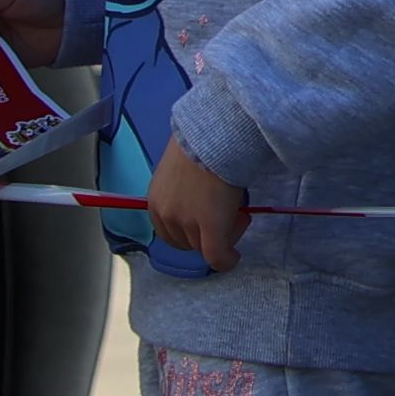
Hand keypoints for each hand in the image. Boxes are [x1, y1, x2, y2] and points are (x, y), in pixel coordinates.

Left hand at [149, 132, 250, 270]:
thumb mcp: (180, 170)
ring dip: (222, 238)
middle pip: (185, 242)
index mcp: (155, 202)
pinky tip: (235, 257)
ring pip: (204, 248)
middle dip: (206, 236)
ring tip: (239, 217)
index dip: (190, 231)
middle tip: (228, 217)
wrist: (216, 135)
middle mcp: (166, 216)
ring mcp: (187, 223)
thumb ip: (181, 190)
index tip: (208, 220)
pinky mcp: (210, 229)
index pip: (169, 232)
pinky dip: (226, 260)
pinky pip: (217, 256)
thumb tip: (197, 199)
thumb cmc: (202, 142)